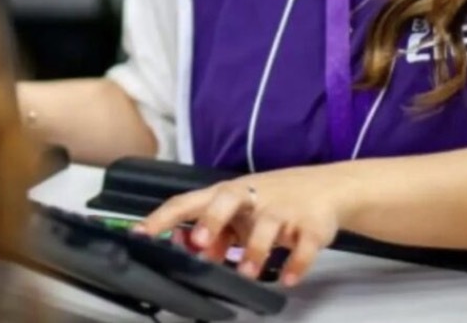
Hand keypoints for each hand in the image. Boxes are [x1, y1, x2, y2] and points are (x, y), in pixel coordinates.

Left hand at [136, 165, 343, 286]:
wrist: (326, 187)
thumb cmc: (272, 201)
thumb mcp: (240, 214)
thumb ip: (213, 232)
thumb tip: (185, 248)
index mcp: (229, 194)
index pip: (189, 202)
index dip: (163, 218)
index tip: (140, 234)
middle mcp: (254, 197)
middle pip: (229, 199)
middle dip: (213, 220)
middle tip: (200, 242)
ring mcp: (283, 210)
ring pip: (268, 225)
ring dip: (256, 250)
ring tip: (247, 273)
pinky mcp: (311, 226)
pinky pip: (304, 244)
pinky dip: (296, 263)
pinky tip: (288, 278)